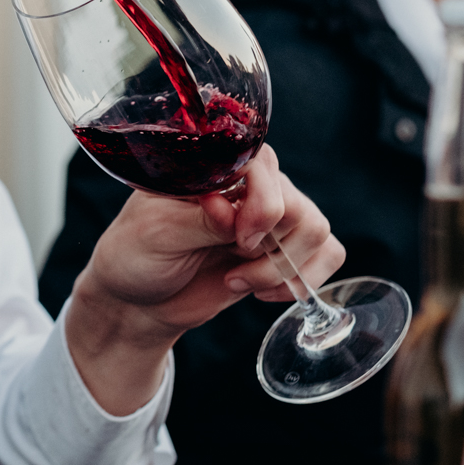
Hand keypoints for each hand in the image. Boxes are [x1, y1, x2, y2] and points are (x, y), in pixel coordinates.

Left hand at [64, 145, 344, 414]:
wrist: (138, 300)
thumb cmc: (136, 256)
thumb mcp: (156, 234)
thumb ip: (198, 220)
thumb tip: (228, 207)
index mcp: (213, 168)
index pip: (264, 164)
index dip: (263, 204)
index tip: (238, 237)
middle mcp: (247, 186)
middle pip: (296, 204)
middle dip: (271, 245)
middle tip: (233, 264)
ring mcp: (268, 218)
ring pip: (315, 229)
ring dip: (283, 267)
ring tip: (238, 281)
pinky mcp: (281, 250)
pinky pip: (327, 252)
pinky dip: (304, 279)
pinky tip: (262, 292)